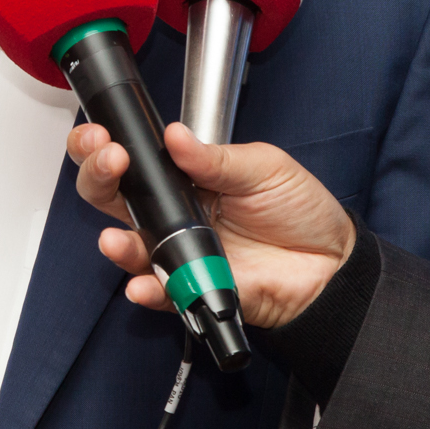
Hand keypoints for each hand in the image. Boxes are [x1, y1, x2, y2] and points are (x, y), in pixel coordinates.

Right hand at [71, 121, 355, 329]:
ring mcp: (180, 252)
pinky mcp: (194, 287)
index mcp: (185, 177)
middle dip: (97, 177)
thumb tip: (174, 136)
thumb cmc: (299, 210)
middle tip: (110, 163)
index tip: (106, 137)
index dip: (106, 146)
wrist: (332, 262)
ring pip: (130, 248)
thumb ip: (216, 157)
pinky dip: (149, 291)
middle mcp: (174, 214)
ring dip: (117, 244)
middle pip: (113, 198)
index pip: (133, 159)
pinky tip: (144, 284)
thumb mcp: (263, 167)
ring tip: (116, 239)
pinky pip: (163, 292)